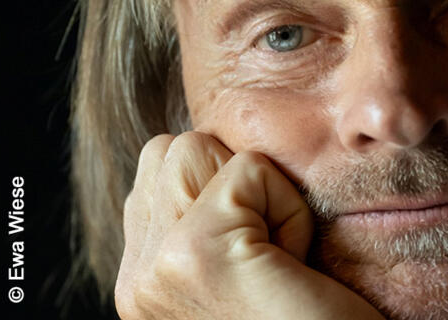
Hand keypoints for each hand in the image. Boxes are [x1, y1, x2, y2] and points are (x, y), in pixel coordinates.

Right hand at [115, 132, 384, 319]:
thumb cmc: (310, 317)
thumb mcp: (245, 264)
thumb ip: (206, 216)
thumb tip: (212, 155)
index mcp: (142, 277)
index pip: (160, 168)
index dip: (227, 187)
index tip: (261, 253)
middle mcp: (137, 276)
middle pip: (173, 149)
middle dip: (233, 180)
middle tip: (269, 253)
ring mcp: (156, 265)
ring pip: (196, 145)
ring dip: (258, 191)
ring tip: (277, 256)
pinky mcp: (194, 251)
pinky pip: (250, 168)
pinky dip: (289, 208)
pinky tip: (293, 265)